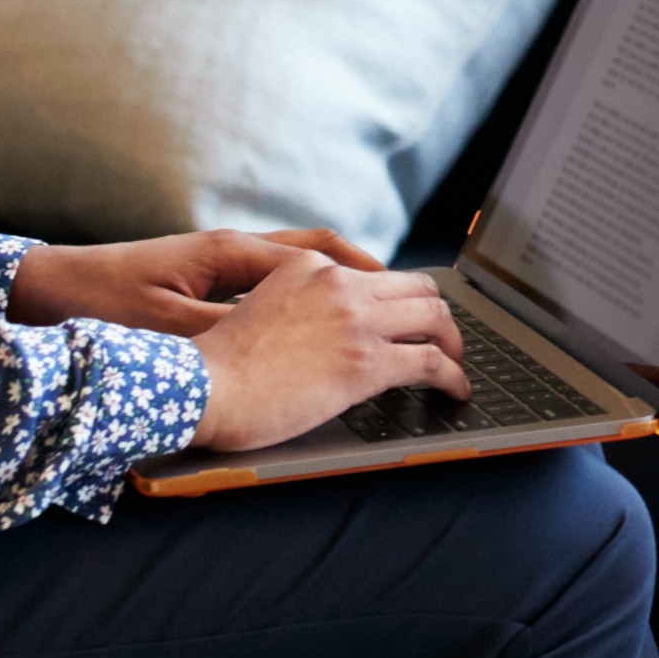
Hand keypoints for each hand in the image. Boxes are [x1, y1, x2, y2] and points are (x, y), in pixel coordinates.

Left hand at [8, 228, 388, 333]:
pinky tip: (322, 320)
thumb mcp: (164, 328)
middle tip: (416, 303)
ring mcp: (221, 260)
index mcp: (229, 253)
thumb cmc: (102, 306)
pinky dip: (312, 290)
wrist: (50, 288)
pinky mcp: (206, 278)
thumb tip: (272, 342)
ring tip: (383, 306)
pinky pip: (277, 276)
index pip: (318, 254)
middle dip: (373, 272)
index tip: (404, 301)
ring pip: (302, 260)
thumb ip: (222, 332)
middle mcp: (233, 248)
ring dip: (345, 277)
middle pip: (321, 248)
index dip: (367, 277)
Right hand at [187, 257, 465, 451]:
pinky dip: (453, 377)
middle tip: (443, 340)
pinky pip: (432, 364)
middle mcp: (338, 284)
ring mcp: (356, 322)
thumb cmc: (218, 365)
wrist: (201, 387)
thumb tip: (325, 332)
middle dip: (436, 315)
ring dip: (453, 343)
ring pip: (433, 318)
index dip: (400, 299)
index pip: (375, 275)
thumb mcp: (260, 307)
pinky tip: (456, 391)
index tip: (409, 319)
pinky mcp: (366, 364)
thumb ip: (297, 304)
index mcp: (309, 266)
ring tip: (457, 365)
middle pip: (415, 288)